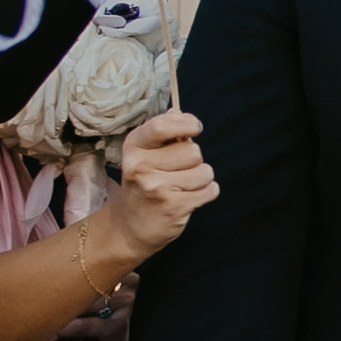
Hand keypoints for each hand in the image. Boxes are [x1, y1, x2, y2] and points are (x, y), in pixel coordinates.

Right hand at [85, 107, 217, 267]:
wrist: (130, 227)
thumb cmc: (143, 186)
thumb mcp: (142, 156)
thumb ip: (161, 135)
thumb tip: (178, 113)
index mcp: (133, 148)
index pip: (163, 125)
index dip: (186, 123)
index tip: (194, 128)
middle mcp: (141, 167)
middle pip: (193, 151)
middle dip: (194, 160)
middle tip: (178, 171)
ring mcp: (157, 188)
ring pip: (205, 171)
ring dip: (201, 178)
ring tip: (183, 186)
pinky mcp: (174, 207)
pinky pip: (210, 190)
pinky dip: (206, 193)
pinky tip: (189, 198)